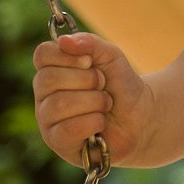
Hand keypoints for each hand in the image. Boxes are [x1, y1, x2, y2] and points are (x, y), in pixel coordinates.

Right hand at [32, 31, 157, 165]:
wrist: (141, 117)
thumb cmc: (121, 85)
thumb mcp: (111, 56)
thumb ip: (89, 43)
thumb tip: (64, 41)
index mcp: (51, 69)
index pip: (42, 55)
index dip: (68, 56)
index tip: (90, 62)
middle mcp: (44, 94)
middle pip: (49, 79)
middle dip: (87, 80)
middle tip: (103, 86)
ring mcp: (47, 119)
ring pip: (60, 104)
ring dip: (94, 102)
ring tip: (105, 105)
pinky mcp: (57, 142)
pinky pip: (68, 129)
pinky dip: (93, 122)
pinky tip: (100, 124)